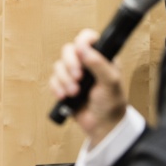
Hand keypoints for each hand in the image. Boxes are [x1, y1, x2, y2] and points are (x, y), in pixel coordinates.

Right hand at [49, 29, 126, 148]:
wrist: (102, 127)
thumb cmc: (112, 104)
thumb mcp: (110, 83)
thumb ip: (99, 63)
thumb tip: (83, 47)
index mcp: (101, 57)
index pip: (88, 38)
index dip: (82, 41)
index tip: (80, 51)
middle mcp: (86, 63)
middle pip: (68, 50)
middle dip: (70, 64)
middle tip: (78, 78)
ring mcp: (74, 74)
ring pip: (59, 65)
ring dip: (64, 80)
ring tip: (74, 93)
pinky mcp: (64, 86)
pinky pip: (53, 80)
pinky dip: (57, 88)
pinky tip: (65, 97)